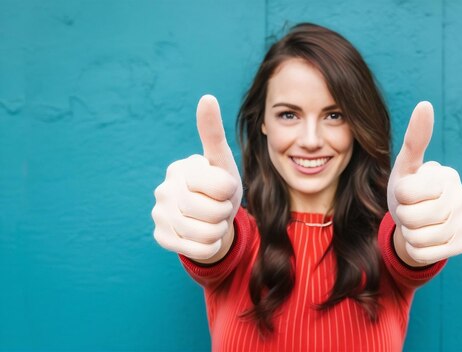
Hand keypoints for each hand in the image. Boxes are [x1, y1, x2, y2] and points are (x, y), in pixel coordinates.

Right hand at [151, 95, 242, 260]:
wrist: (211, 218)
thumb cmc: (219, 185)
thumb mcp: (222, 161)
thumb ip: (213, 132)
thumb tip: (207, 97)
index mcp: (181, 169)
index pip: (221, 186)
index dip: (230, 191)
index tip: (224, 187)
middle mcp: (164, 190)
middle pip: (212, 212)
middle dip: (225, 213)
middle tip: (219, 207)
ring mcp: (159, 215)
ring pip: (206, 234)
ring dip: (218, 230)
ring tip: (212, 220)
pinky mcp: (161, 237)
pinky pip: (197, 250)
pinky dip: (210, 246)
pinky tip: (204, 235)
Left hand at [387, 101, 461, 266]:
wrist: (416, 223)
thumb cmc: (408, 191)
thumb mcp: (405, 167)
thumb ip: (415, 139)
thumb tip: (425, 104)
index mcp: (446, 175)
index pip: (405, 192)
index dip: (398, 197)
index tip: (406, 193)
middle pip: (413, 217)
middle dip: (403, 217)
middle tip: (410, 212)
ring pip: (419, 238)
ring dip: (409, 235)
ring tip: (416, 225)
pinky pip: (427, 254)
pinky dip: (417, 250)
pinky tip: (425, 239)